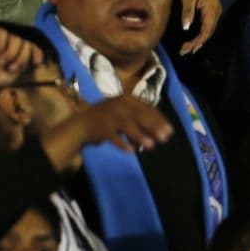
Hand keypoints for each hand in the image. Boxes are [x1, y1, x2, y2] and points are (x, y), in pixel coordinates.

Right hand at [0, 24, 43, 87]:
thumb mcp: (8, 77)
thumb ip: (22, 67)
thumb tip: (34, 60)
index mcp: (13, 53)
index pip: (30, 47)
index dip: (37, 52)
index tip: (38, 62)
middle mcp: (8, 43)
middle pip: (27, 44)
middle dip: (22, 57)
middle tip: (11, 66)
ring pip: (18, 39)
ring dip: (11, 54)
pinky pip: (5, 34)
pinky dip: (2, 45)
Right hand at [40, 96, 173, 169]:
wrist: (80, 125)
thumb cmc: (106, 121)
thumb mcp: (123, 115)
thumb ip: (139, 121)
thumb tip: (158, 132)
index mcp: (125, 99)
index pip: (147, 107)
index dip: (159, 119)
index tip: (169, 130)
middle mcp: (118, 104)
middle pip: (140, 115)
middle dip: (154, 127)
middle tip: (165, 138)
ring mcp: (108, 116)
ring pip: (128, 125)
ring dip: (140, 136)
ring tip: (151, 145)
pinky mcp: (100, 128)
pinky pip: (114, 137)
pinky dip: (123, 144)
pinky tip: (132, 151)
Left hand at [178, 0, 222, 55]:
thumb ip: (188, 13)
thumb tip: (187, 28)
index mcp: (212, 9)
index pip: (207, 31)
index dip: (197, 42)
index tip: (187, 48)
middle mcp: (216, 10)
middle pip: (209, 32)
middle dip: (198, 43)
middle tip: (185, 51)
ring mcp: (215, 8)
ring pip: (209, 28)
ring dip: (200, 39)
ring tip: (188, 47)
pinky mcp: (211, 7)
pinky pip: (208, 23)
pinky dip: (201, 31)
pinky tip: (195, 36)